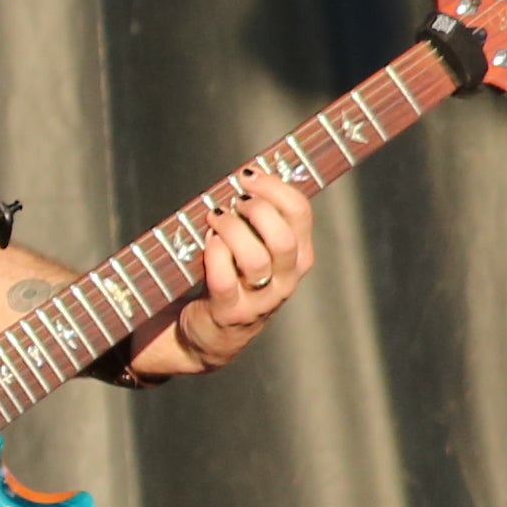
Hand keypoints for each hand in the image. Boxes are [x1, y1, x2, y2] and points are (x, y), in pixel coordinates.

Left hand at [134, 169, 316, 378]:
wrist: (209, 333)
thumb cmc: (231, 277)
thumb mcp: (255, 248)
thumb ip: (259, 217)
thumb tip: (247, 174)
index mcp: (298, 256)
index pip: (300, 213)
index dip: (273, 187)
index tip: (246, 176)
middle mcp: (286, 279)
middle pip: (282, 237)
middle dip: (254, 210)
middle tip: (231, 203)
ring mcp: (260, 300)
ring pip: (255, 258)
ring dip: (230, 231)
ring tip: (215, 220)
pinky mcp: (230, 313)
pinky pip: (225, 279)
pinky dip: (214, 255)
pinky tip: (206, 243)